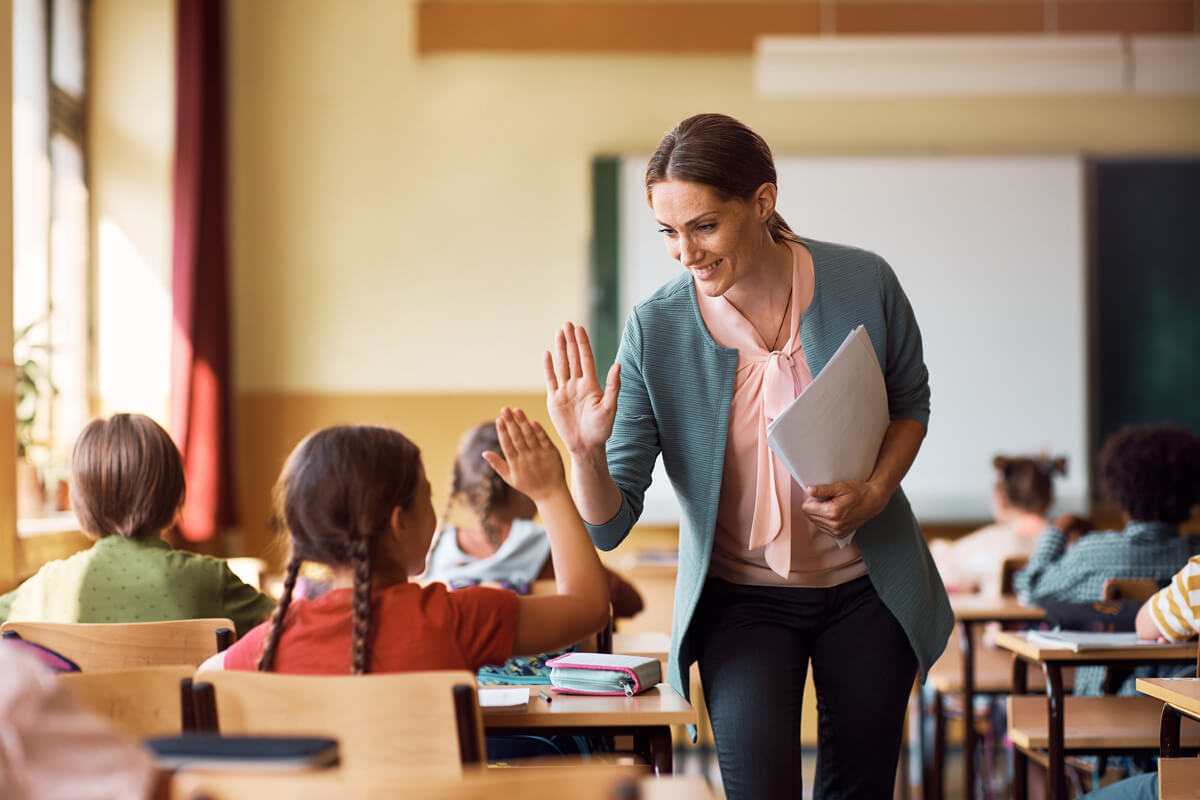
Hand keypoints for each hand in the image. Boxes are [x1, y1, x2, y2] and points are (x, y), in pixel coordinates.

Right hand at [481, 408, 566, 502]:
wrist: (550, 493)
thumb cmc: (528, 485)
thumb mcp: (509, 478)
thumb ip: (497, 464)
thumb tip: (484, 452)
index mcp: (515, 464)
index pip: (507, 445)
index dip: (502, 431)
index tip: (498, 419)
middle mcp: (527, 458)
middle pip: (517, 437)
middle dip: (510, 422)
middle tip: (504, 409)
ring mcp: (540, 455)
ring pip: (530, 435)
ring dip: (523, 422)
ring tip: (516, 410)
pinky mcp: (551, 453)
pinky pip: (544, 439)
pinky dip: (538, 430)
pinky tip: (532, 421)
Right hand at [543, 322, 620, 455]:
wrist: (586, 446)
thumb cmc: (602, 429)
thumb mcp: (610, 408)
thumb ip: (613, 386)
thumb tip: (618, 365)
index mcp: (592, 385)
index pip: (586, 359)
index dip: (583, 343)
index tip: (579, 328)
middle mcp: (578, 385)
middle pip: (573, 358)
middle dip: (570, 341)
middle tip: (567, 324)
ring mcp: (565, 391)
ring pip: (562, 365)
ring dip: (560, 349)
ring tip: (558, 333)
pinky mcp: (555, 400)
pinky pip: (551, 380)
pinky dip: (548, 367)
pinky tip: (547, 354)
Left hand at [801, 481, 887, 540]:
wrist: (873, 502)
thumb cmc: (859, 492)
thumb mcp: (841, 487)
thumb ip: (823, 489)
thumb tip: (808, 490)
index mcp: (832, 512)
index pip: (806, 508)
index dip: (811, 499)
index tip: (820, 495)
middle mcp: (834, 525)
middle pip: (809, 516)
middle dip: (815, 507)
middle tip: (828, 499)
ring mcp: (837, 532)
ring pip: (815, 522)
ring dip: (820, 514)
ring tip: (833, 506)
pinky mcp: (839, 535)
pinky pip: (823, 528)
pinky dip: (825, 520)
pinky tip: (835, 514)